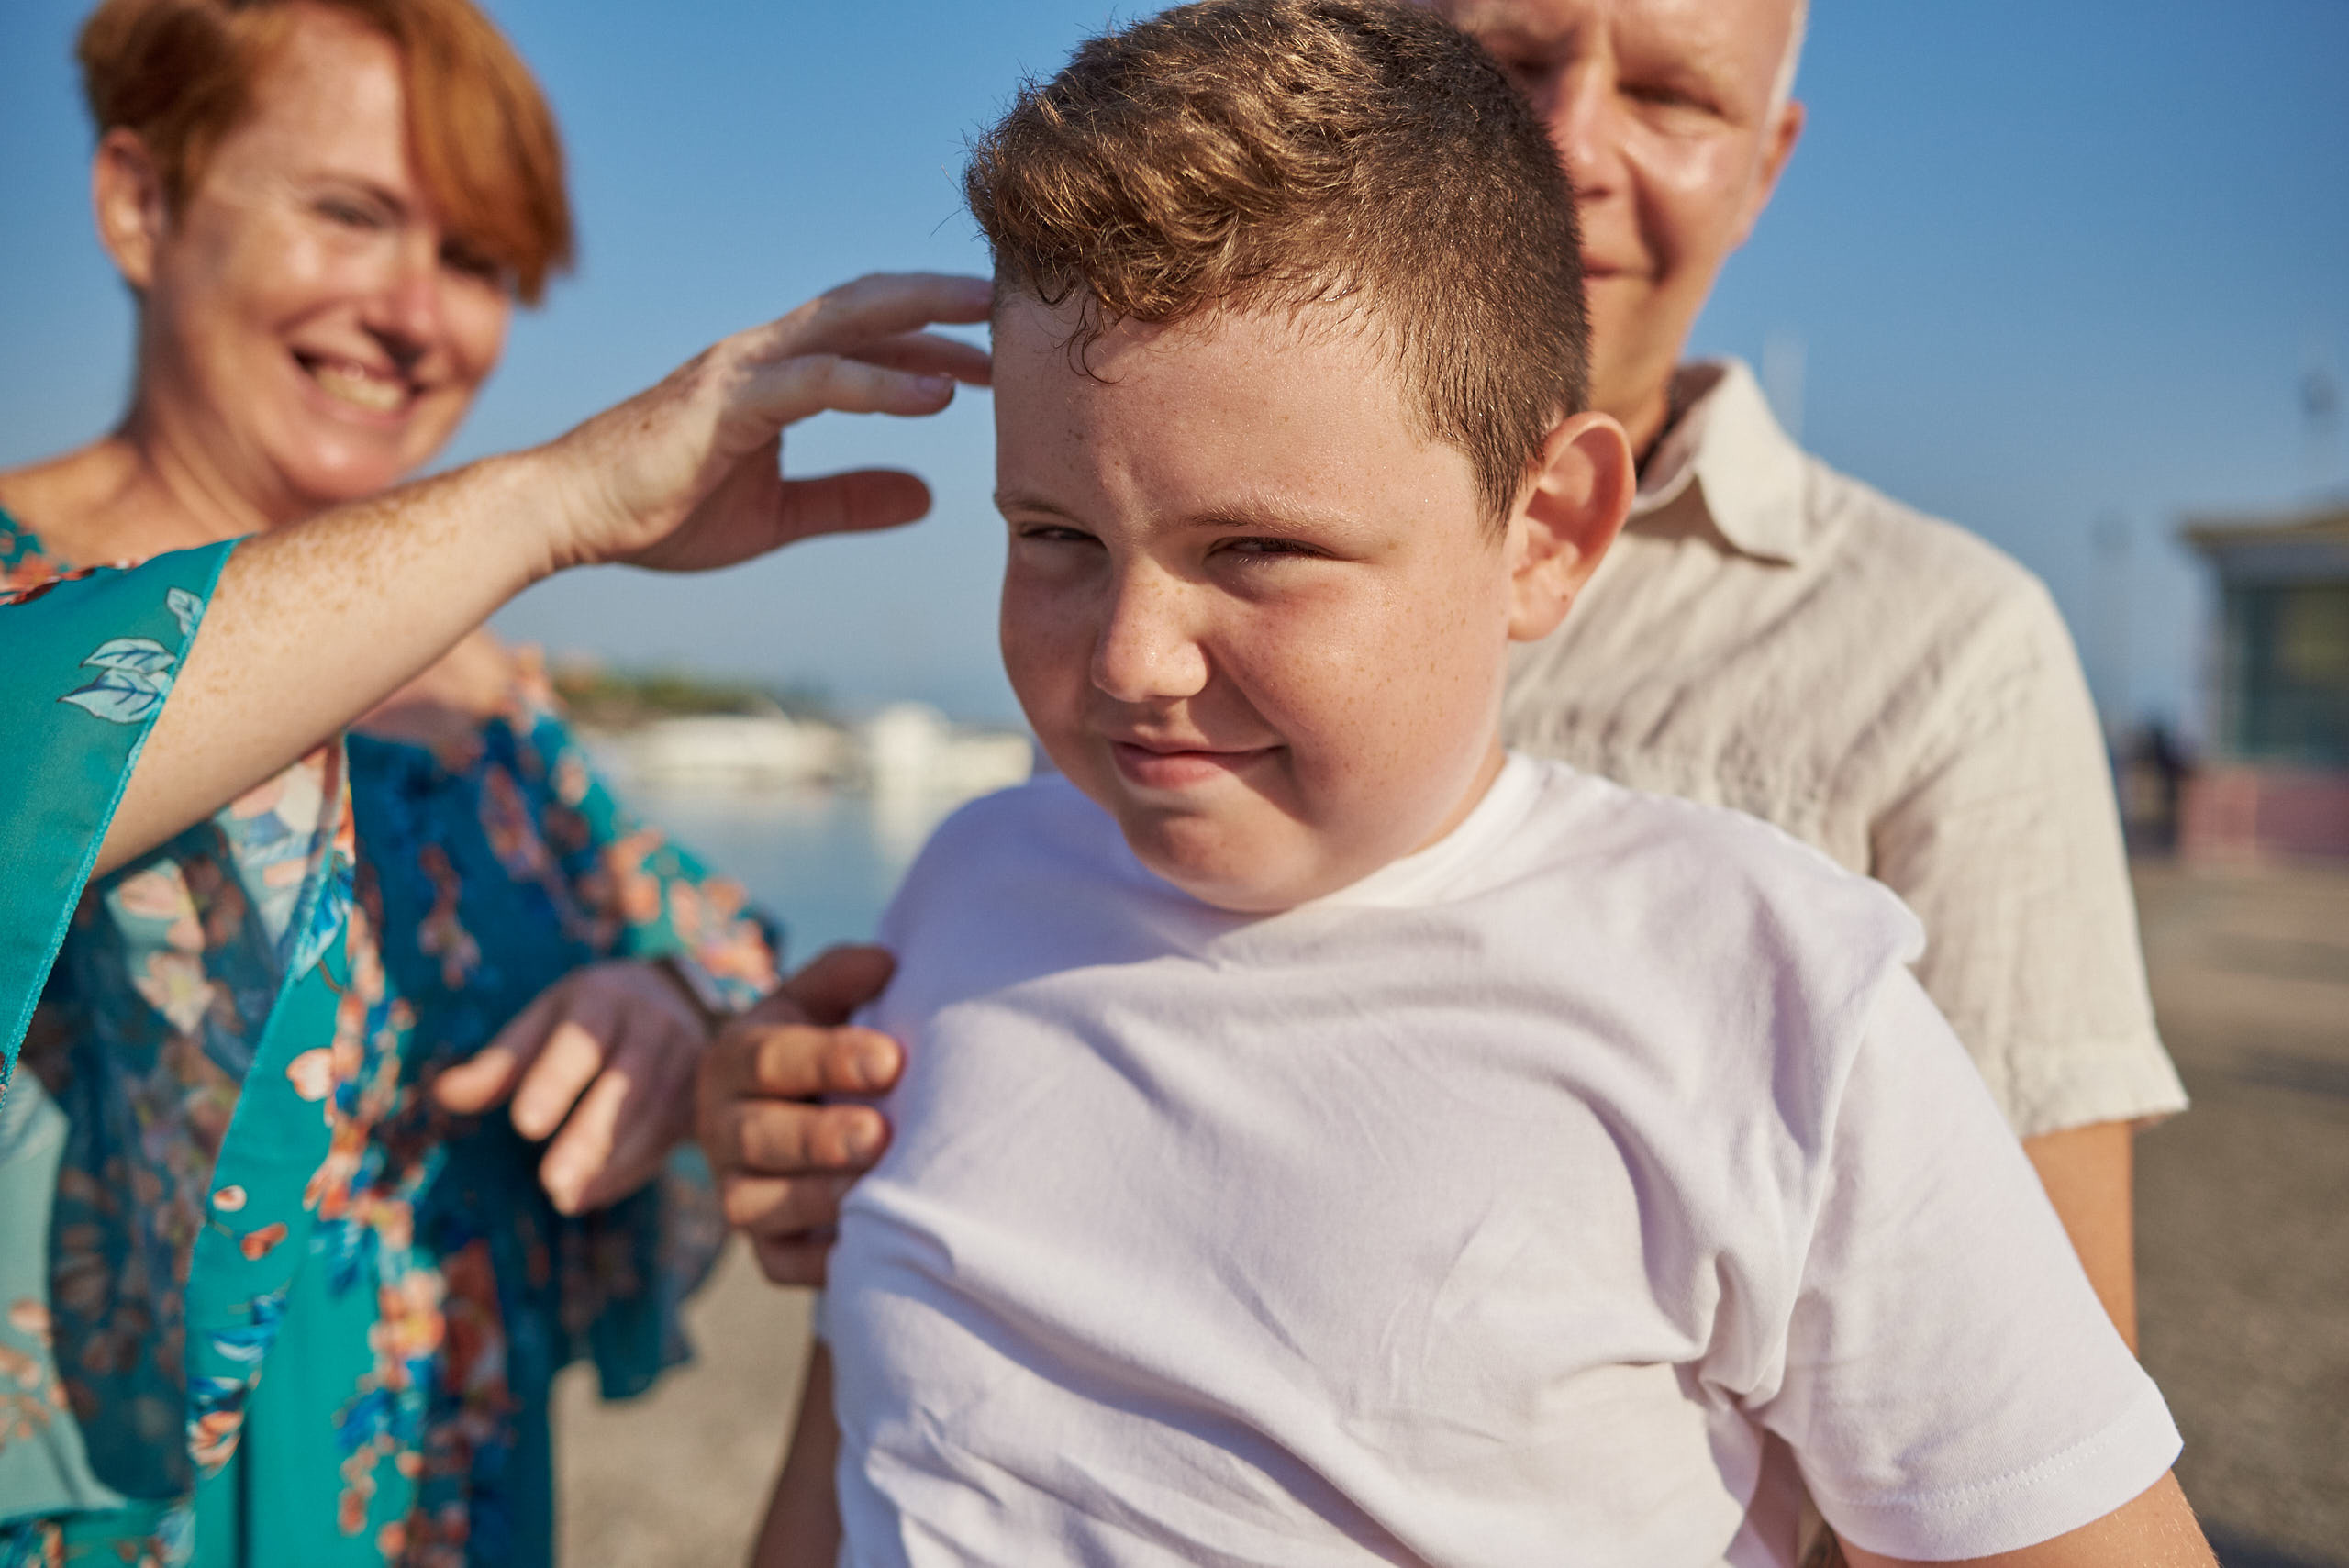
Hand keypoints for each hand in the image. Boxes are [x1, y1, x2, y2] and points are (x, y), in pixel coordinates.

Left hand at [434, 959, 708, 1214]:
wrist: (678, 999)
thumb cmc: (591, 1018)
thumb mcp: (545, 1022)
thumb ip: (501, 1063)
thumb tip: (443, 1095)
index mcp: (604, 999)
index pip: (581, 1040)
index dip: (554, 1081)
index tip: (524, 1125)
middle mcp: (654, 1026)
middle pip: (627, 1084)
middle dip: (591, 1135)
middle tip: (550, 1184)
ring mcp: (688, 1060)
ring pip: (656, 1116)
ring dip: (613, 1163)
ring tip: (568, 1199)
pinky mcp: (703, 1095)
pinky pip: (675, 1135)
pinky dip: (636, 1168)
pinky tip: (597, 1193)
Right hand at [536, 272, 992, 576]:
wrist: (565, 517)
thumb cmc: (657, 512)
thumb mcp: (778, 517)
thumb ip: (849, 501)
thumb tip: (926, 496)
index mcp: (775, 376)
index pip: (870, 339)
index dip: (935, 341)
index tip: (997, 360)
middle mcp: (763, 355)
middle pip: (871, 306)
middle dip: (944, 302)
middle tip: (1017, 307)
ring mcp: (745, 370)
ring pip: (851, 324)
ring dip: (928, 322)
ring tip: (994, 333)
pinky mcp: (729, 401)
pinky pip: (821, 382)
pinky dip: (883, 384)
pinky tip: (938, 396)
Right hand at [697, 945, 902, 1285]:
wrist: (794, 1105)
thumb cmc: (821, 1045)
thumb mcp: (821, 1000)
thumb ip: (845, 976)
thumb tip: (887, 963)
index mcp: (735, 1058)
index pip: (769, 1058)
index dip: (829, 1059)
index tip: (891, 1060)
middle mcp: (721, 1126)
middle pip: (756, 1137)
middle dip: (819, 1138)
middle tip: (880, 1134)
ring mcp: (735, 1189)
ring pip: (755, 1206)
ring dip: (816, 1200)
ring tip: (874, 1190)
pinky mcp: (762, 1244)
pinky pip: (779, 1265)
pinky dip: (819, 1265)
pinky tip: (866, 1247)